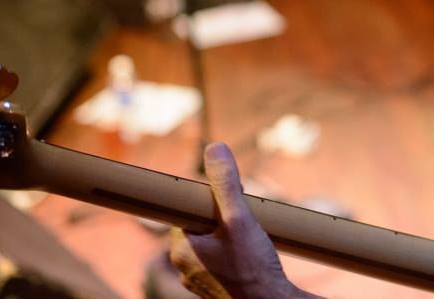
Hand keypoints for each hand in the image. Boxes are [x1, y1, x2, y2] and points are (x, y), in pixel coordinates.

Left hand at [169, 143, 313, 298]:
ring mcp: (200, 277)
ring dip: (231, 231)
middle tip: (246, 216)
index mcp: (180, 247)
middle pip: (201, 222)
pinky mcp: (216, 285)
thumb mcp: (240, 218)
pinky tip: (253, 251)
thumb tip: (214, 148)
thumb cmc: (253, 268)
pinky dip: (235, 249)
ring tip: (253, 236)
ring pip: (212, 239)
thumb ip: (226, 183)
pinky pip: (221, 256)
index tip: (228, 197)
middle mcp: (184, 264)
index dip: (209, 198)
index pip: (187, 208)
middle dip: (224, 214)